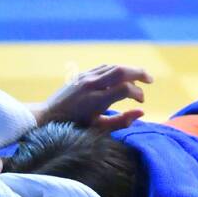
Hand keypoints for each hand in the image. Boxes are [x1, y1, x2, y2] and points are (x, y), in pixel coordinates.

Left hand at [34, 64, 152, 131]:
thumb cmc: (74, 128)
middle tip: (150, 80)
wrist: (47, 116)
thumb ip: (120, 122)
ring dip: (129, 70)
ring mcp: (85, 77)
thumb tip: (141, 112)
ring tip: (139, 79)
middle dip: (139, 73)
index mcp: (96, 101)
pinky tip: (122, 77)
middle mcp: (91, 85)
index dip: (138, 94)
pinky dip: (116, 70)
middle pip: (122, 71)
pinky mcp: (81, 75)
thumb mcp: (98, 129)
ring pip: (113, 66)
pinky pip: (103, 67)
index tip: (141, 102)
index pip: (125, 89)